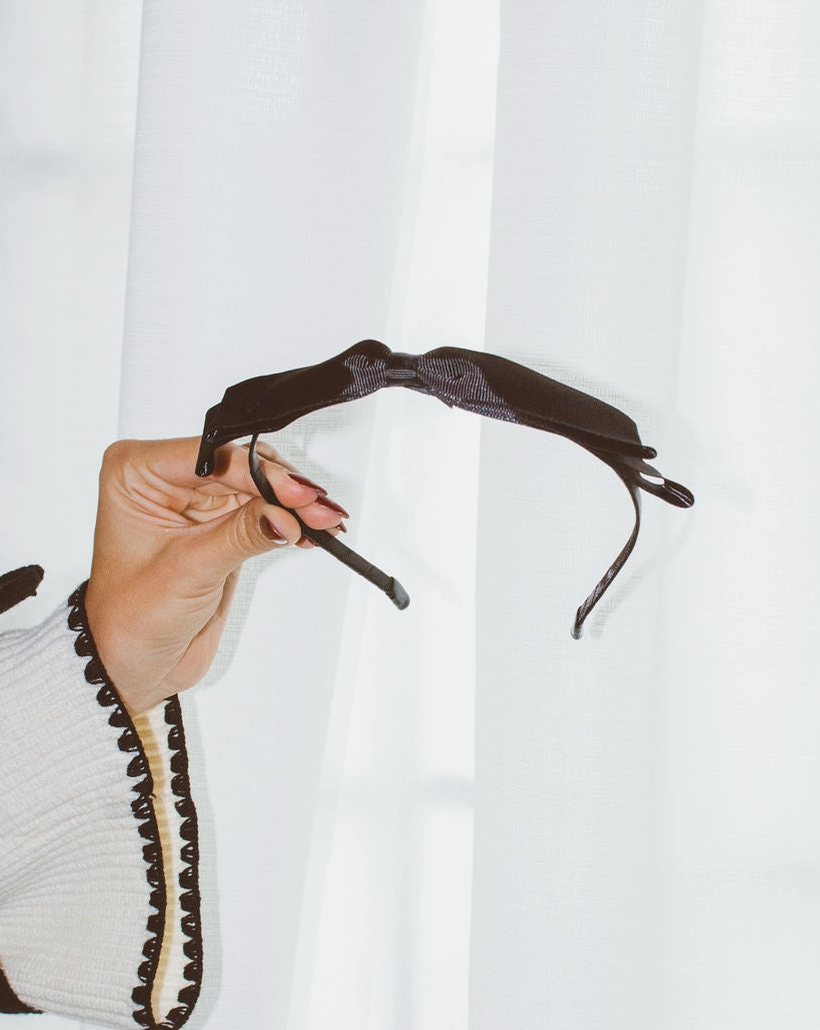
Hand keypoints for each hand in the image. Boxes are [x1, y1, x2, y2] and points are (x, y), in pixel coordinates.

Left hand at [84, 437, 347, 714]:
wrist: (132, 663)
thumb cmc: (128, 618)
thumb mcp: (187, 571)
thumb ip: (240, 535)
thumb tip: (284, 515)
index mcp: (137, 473)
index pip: (211, 457)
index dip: (257, 471)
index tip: (295, 493)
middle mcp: (167, 479)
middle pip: (241, 466)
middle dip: (284, 488)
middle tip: (318, 509)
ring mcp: (197, 501)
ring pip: (259, 486)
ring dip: (295, 504)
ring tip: (324, 521)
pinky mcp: (222, 525)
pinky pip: (264, 511)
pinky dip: (290, 520)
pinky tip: (310, 531)